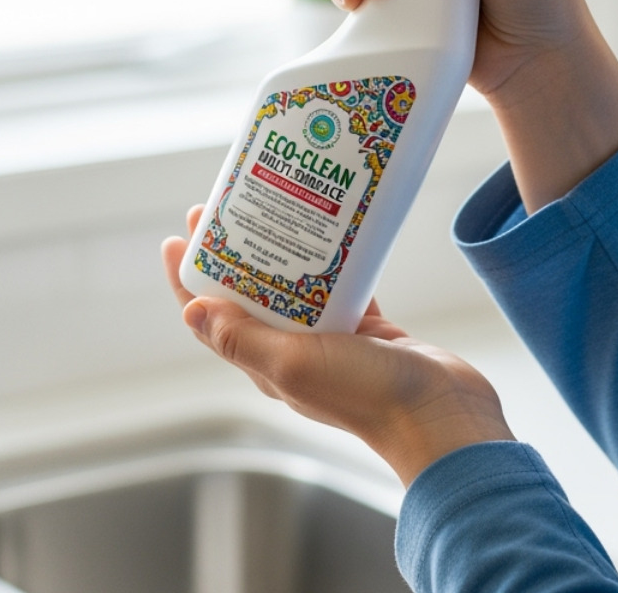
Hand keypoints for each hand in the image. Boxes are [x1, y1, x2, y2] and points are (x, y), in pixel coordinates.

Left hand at [162, 205, 514, 485]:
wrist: (438, 411)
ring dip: (283, 249)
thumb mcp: (294, 364)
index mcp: (267, 364)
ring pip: (297, 286)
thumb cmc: (366, 394)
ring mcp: (333, 341)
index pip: (212, 319)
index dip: (189, 281)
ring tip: (277, 207)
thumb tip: (191, 311)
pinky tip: (337, 230)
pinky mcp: (370, 330)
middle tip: (226, 205)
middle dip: (234, 252)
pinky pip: (345, 286)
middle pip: (250, 295)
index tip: (179, 237)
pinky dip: (337, 258)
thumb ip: (242, 338)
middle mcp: (294, 352)